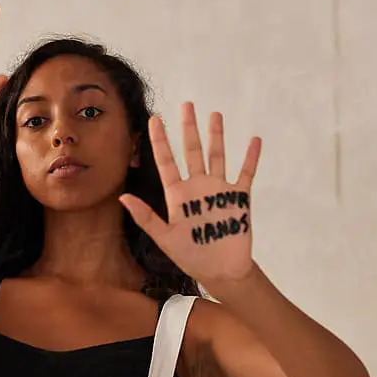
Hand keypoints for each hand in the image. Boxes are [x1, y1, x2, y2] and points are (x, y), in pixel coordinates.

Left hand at [118, 102, 260, 286]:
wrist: (220, 271)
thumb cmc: (190, 256)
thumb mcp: (164, 238)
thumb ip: (146, 217)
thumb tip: (123, 197)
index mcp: (177, 195)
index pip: (166, 162)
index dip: (160, 141)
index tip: (154, 119)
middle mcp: (197, 187)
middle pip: (192, 151)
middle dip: (189, 128)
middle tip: (186, 104)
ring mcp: (218, 190)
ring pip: (217, 156)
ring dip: (216, 136)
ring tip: (215, 115)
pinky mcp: (239, 198)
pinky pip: (245, 173)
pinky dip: (250, 157)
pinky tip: (253, 140)